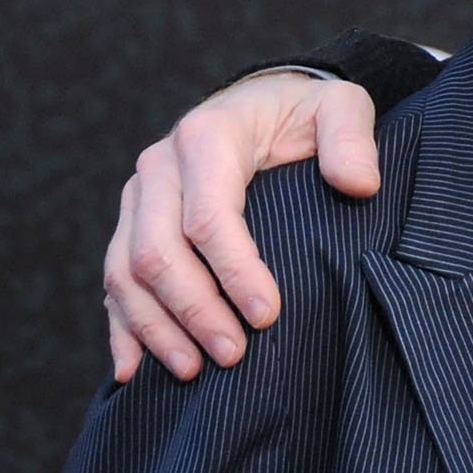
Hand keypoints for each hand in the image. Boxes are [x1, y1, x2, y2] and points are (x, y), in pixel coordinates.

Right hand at [101, 72, 380, 381]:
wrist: (262, 101)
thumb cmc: (304, 111)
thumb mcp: (341, 106)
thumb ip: (352, 138)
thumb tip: (359, 185)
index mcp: (206, 136)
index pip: (209, 217)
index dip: (234, 271)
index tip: (267, 314)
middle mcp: (159, 167)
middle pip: (158, 252)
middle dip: (194, 311)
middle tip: (234, 355)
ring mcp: (138, 198)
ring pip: (126, 273)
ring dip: (157, 327)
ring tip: (193, 371)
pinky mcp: (130, 224)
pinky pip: (113, 281)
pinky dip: (122, 327)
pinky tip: (134, 369)